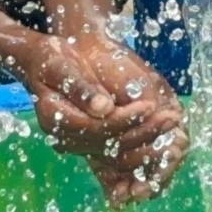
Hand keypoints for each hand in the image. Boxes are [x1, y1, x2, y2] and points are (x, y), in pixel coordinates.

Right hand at [13, 35, 186, 203]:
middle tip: (170, 118)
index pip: (94, 128)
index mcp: (55, 118)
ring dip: (146, 141)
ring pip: (114, 152)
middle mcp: (64, 137)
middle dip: (141, 132)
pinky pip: (116, 151)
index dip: (123, 120)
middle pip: (107, 145)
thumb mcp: (61, 65)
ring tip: (171, 124)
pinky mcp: (89, 140)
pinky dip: (139, 144)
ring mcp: (76, 142)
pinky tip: (161, 133)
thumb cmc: (51, 58)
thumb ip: (81, 87)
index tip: (148, 107)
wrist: (41, 63)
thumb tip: (104, 108)